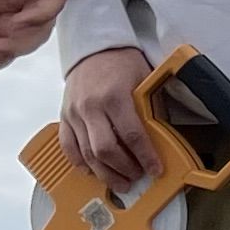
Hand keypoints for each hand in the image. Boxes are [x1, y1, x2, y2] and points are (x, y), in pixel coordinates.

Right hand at [61, 45, 156, 186]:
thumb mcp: (144, 78)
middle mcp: (91, 107)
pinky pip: (68, 147)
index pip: (132, 135)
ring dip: (105, 173)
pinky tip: (93, 171)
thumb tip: (165, 135)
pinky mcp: (64, 117)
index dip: (145, 157)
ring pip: (86, 154)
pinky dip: (80, 163)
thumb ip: (150, 106)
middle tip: (137, 177)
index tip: (155, 170)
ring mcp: (74, 113)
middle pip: (105, 150)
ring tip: (120, 182)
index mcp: (114, 96)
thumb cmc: (122, 62)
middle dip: (124, 169)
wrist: (93, 47)